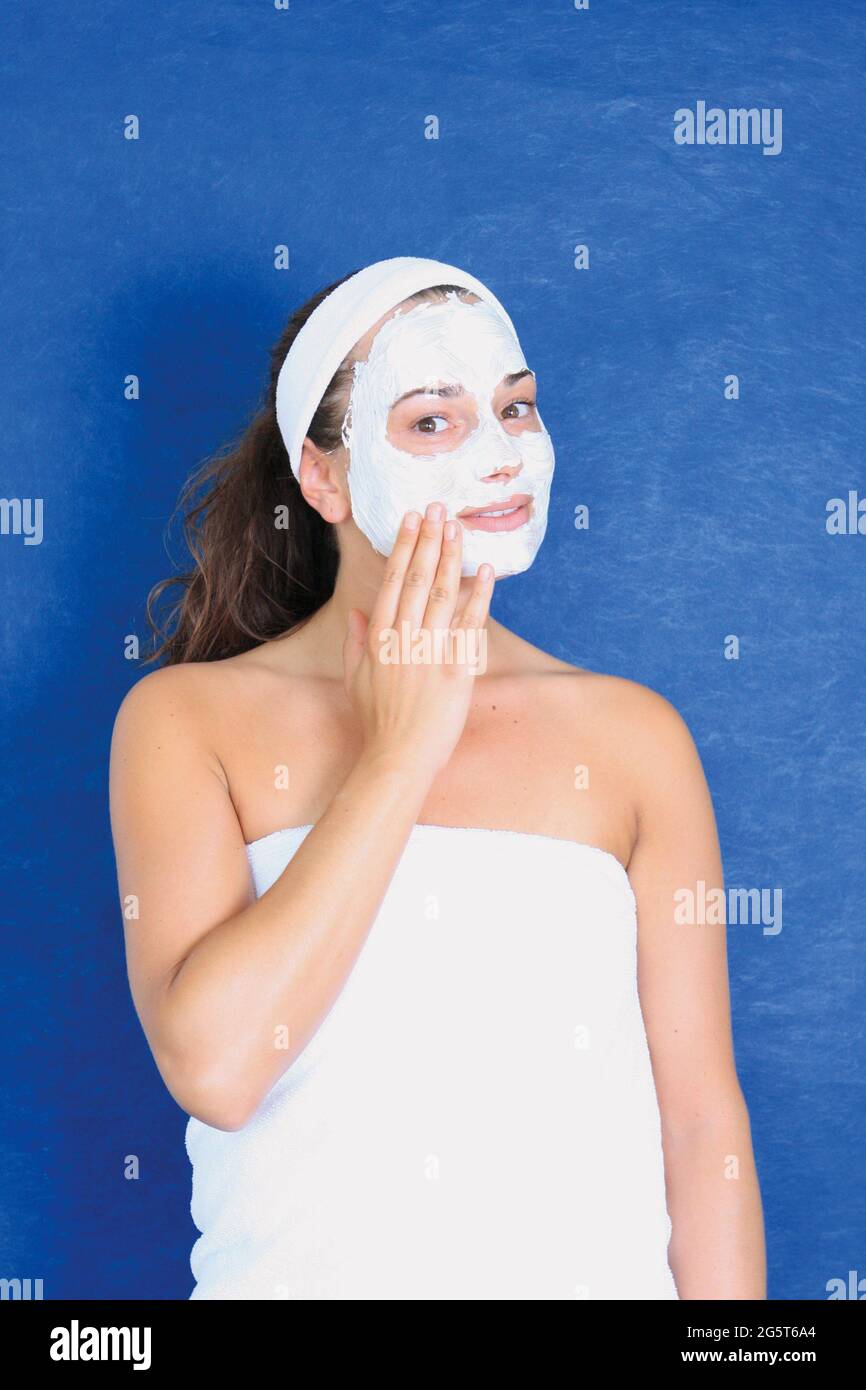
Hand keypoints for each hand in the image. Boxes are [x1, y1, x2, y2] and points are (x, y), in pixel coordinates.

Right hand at [343, 502, 494, 779]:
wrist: (399, 758)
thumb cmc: (377, 722)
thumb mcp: (355, 679)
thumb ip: (356, 642)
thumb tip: (357, 611)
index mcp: (379, 640)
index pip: (391, 582)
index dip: (403, 547)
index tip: (411, 520)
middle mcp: (404, 640)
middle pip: (416, 579)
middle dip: (427, 540)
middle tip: (436, 508)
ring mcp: (430, 654)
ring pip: (441, 595)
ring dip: (450, 557)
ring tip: (456, 527)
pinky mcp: (456, 670)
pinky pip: (469, 626)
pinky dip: (478, 596)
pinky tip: (485, 570)